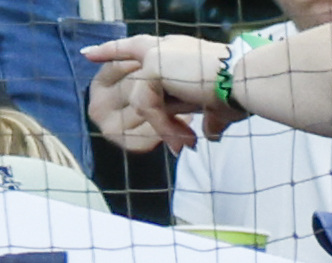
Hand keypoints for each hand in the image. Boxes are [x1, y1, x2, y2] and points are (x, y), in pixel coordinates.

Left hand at [84, 35, 240, 154]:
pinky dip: (164, 127)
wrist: (246, 82)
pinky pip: (147, 106)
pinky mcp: (154, 66)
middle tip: (86, 55)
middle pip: (130, 50)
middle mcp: (169, 47)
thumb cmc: (241, 92)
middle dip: (106, 52)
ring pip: (142, 99)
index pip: (146, 50)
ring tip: (186, 146)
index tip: (99, 52)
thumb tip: (210, 134)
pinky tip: (184, 139)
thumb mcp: (220, 108)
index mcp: (183, 53)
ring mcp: (159, 54)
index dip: (122, 51)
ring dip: (164, 128)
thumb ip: (209, 118)